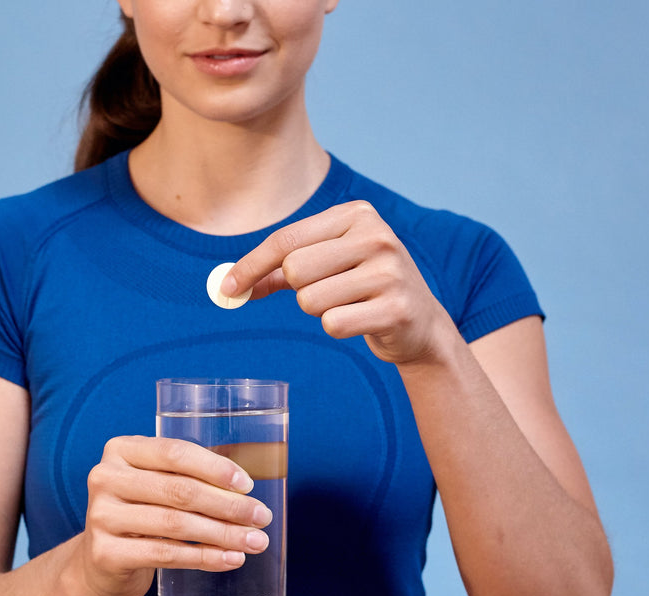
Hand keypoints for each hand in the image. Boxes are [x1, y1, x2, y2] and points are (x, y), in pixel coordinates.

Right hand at [74, 435, 273, 595]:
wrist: (100, 565)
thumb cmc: (140, 516)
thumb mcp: (156, 486)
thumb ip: (190, 478)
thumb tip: (247, 492)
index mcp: (121, 450)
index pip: (175, 453)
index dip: (215, 468)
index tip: (248, 486)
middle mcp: (106, 478)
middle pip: (179, 490)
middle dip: (228, 505)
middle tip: (261, 518)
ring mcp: (101, 516)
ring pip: (175, 524)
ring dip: (222, 534)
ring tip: (254, 542)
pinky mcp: (106, 553)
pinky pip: (165, 554)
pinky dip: (204, 558)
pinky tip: (230, 559)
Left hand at [223, 200, 453, 365]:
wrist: (421, 324)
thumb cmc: (364, 290)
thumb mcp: (328, 267)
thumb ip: (279, 272)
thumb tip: (230, 284)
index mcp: (357, 215)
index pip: (287, 239)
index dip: (251, 265)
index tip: (227, 287)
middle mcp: (376, 236)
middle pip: (295, 270)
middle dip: (299, 290)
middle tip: (327, 292)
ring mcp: (389, 272)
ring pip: (310, 300)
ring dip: (320, 311)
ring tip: (349, 305)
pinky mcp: (396, 308)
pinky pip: (333, 324)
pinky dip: (338, 328)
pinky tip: (362, 320)